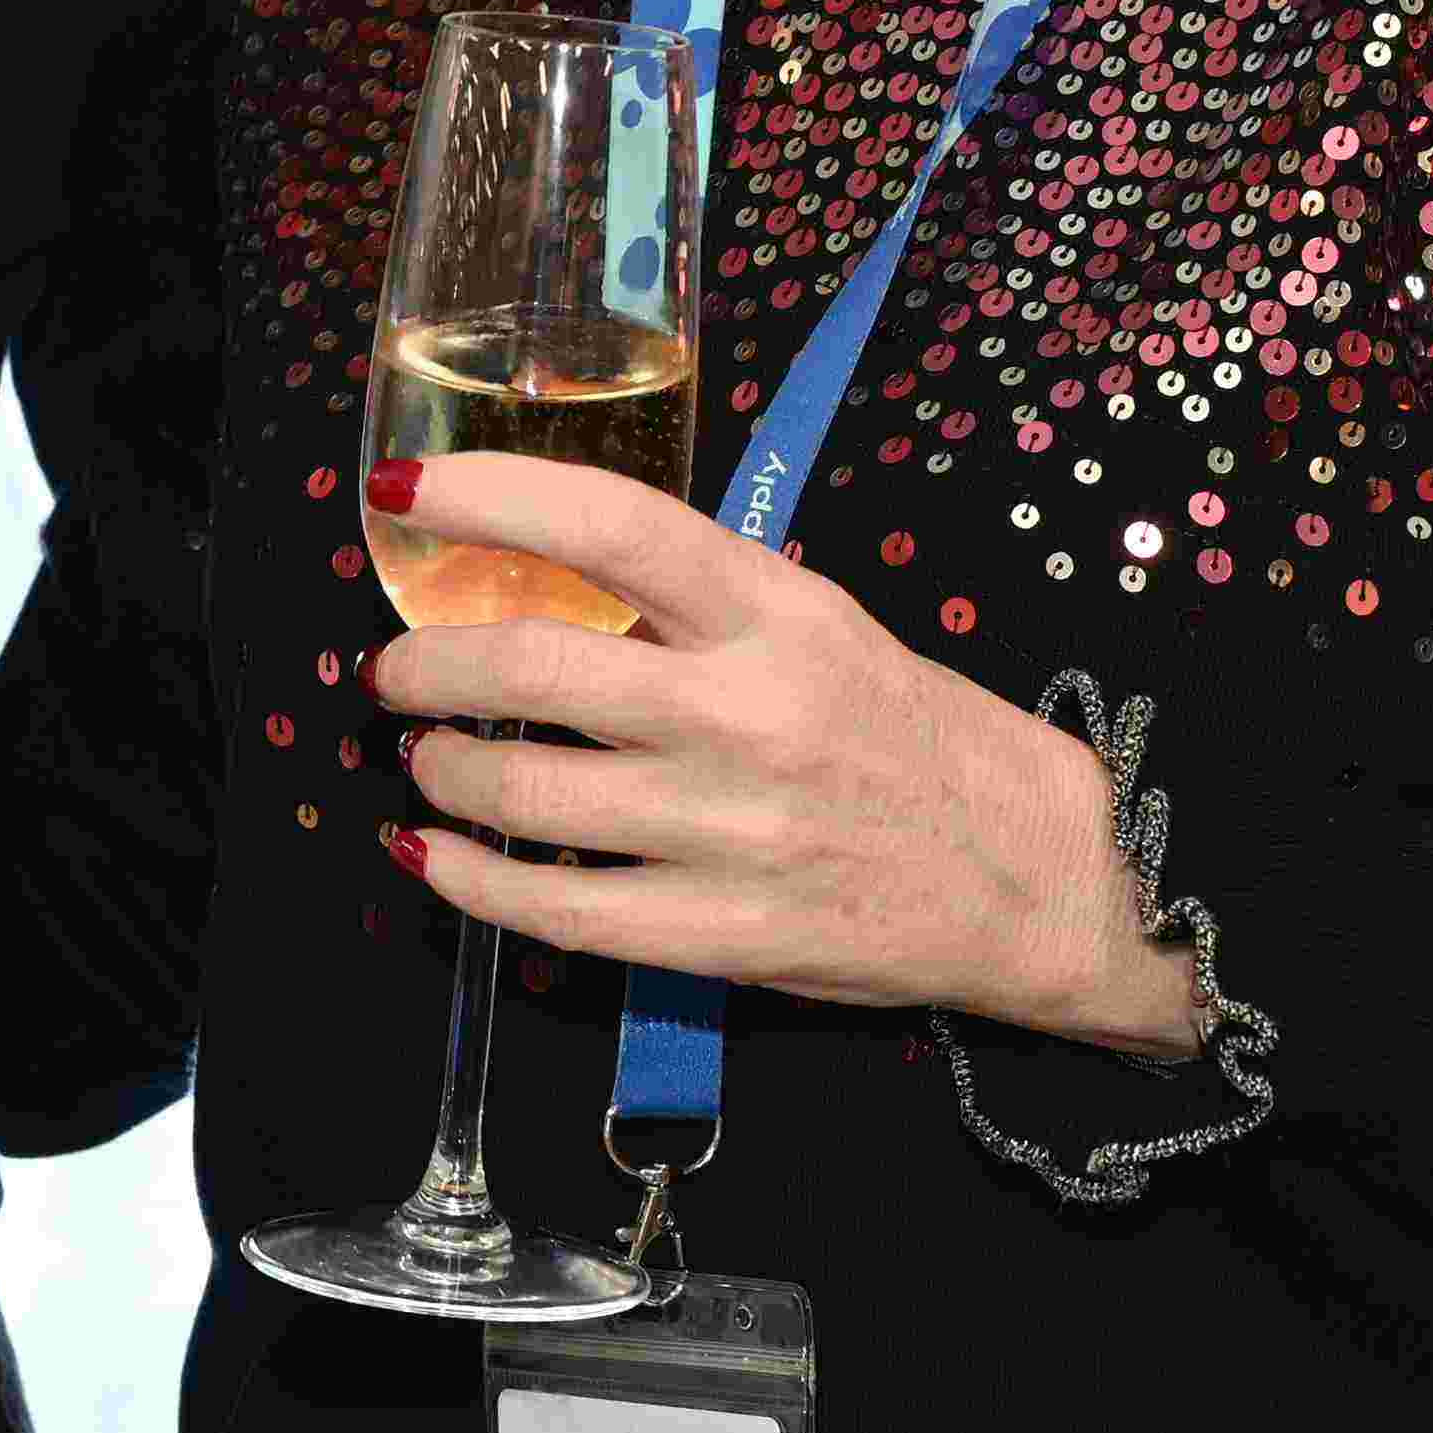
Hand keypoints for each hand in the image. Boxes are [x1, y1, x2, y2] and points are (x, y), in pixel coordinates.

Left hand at [362, 450, 1195, 1048]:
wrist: (1037, 876)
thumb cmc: (913, 736)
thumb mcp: (823, 625)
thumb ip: (696, 604)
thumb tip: (543, 582)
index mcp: (776, 613)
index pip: (610, 525)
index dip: (487, 498)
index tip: (399, 496)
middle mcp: (747, 712)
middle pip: (531, 668)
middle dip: (425, 665)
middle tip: (395, 671)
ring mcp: (730, 830)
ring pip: (521, 794)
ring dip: (439, 770)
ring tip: (429, 759)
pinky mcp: (720, 935)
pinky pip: (552, 908)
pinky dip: (464, 879)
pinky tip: (433, 855)